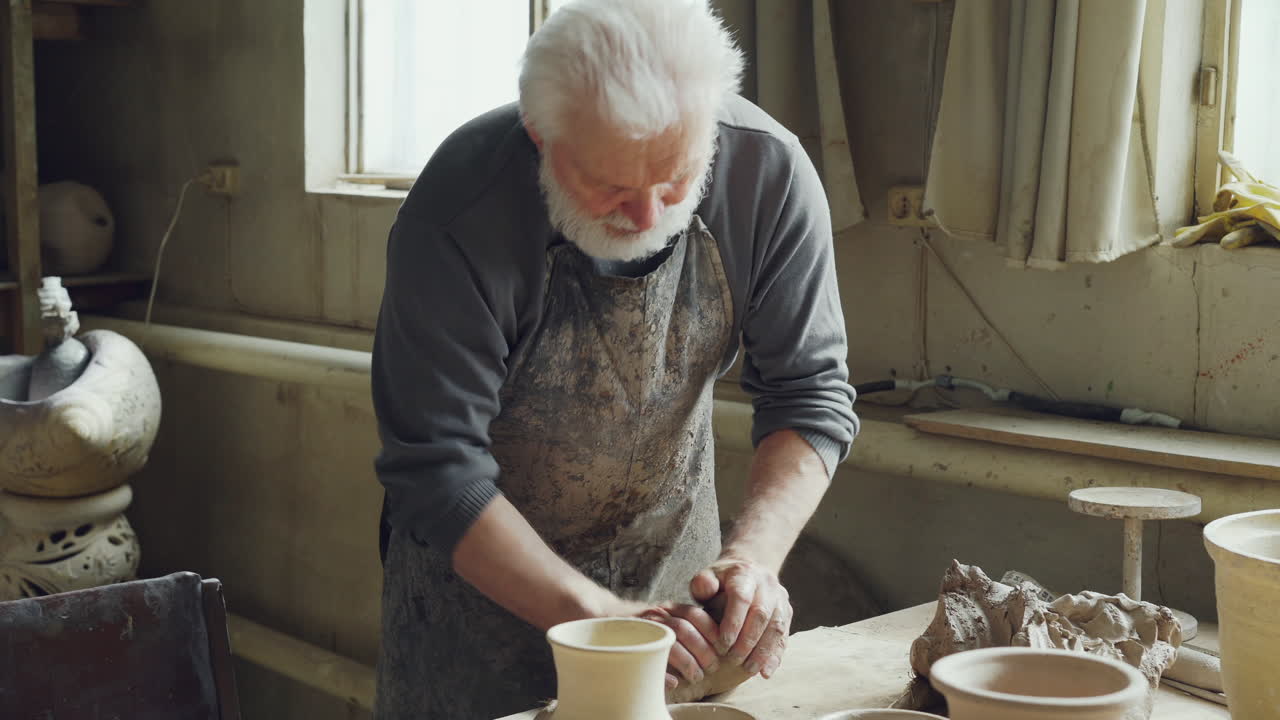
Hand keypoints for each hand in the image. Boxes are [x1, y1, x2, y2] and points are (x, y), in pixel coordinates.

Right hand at [609, 599, 721, 689]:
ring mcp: (641, 629)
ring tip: (697, 677)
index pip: (694, 613)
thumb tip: (717, 640)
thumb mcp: (665, 615)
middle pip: (684, 629)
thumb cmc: (643, 623)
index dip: (711, 629)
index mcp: (668, 607)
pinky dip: (664, 673)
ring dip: (688, 663)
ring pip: (670, 643)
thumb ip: (685, 622)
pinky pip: (649, 660)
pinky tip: (674, 683)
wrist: (604, 618)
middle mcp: (656, 615)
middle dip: (703, 650)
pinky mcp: (628, 644)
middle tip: (712, 667)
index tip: (722, 646)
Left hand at [690, 558, 791, 678]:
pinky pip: (784, 636)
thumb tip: (706, 589)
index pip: (742, 598)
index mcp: (745, 573)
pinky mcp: (787, 612)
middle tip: (733, 660)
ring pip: (776, 627)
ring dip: (763, 651)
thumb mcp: (708, 577)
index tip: (723, 644)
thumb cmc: (722, 580)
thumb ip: (702, 583)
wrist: (748, 570)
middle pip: (761, 614)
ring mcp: (780, 598)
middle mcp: (767, 584)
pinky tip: (765, 672)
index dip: (733, 622)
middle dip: (748, 640)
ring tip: (749, 670)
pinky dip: (775, 656)